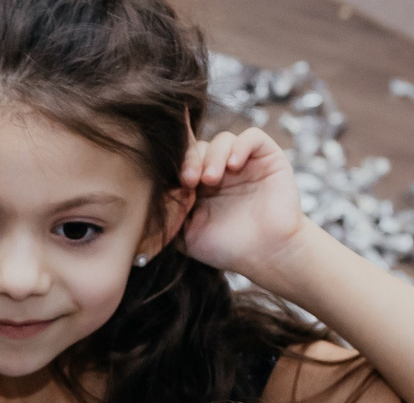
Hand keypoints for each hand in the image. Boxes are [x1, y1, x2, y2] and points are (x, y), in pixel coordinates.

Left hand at [175, 127, 306, 277]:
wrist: (267, 254)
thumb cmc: (228, 248)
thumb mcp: (186, 235)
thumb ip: (169, 215)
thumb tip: (146, 197)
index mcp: (199, 186)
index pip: (183, 162)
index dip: (176, 165)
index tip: (175, 182)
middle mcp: (221, 170)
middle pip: (199, 147)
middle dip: (191, 160)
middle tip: (190, 180)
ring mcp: (244, 162)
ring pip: (222, 139)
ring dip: (213, 155)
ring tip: (212, 179)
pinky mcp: (267, 157)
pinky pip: (252, 136)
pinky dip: (240, 145)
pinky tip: (233, 166)